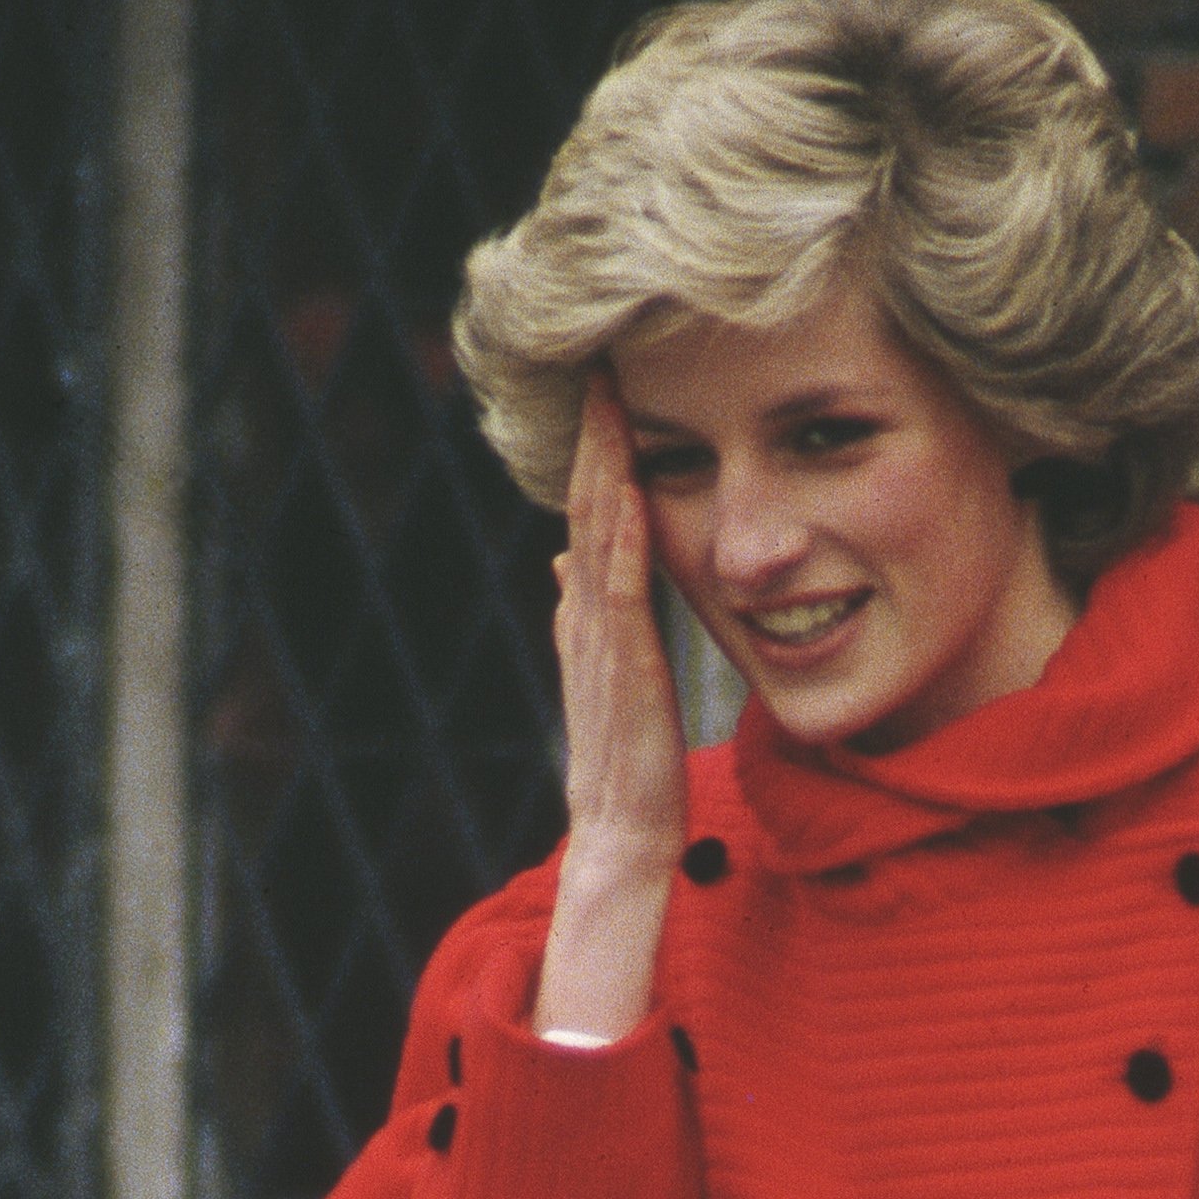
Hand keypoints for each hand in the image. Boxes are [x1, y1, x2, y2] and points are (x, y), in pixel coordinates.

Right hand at [537, 377, 683, 1039]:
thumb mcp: (613, 680)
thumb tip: (567, 559)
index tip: (606, 385)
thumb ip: (591, 620)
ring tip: (606, 394)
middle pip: (591, 508)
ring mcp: (600, 640)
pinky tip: (632, 483)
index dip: (599, 453)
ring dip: (603, 463)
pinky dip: (623, 530)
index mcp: (592, 619)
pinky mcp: (624, 667)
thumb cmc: (630, 770)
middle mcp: (588, 619)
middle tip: (599, 356)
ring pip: (600, 532)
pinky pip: (622, 585)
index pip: (596, 518)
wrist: (623, 841)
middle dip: (595, 434)